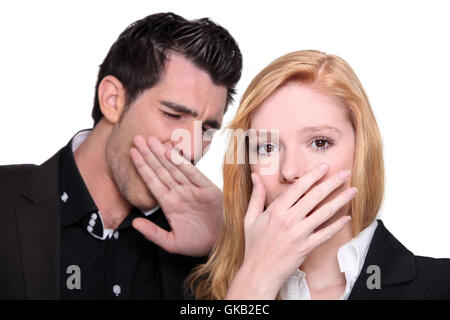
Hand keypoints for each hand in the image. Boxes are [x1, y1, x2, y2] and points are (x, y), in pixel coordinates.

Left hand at [130, 135, 222, 256]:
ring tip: (150, 140)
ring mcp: (193, 190)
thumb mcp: (171, 243)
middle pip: (161, 170)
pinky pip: (193, 175)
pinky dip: (183, 164)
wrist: (220, 245)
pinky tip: (172, 153)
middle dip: (149, 154)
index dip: (142, 166)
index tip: (131, 152)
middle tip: (137, 138)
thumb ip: (153, 233)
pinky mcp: (208, 190)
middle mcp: (180, 193)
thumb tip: (134, 222)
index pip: (152, 181)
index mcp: (169, 204)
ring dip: (162, 154)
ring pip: (175, 168)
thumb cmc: (197, 243)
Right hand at [226, 163, 355, 298]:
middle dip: (332, 182)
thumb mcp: (250, 218)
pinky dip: (337, 225)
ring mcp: (299, 234)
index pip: (298, 187)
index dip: (313, 175)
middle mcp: (289, 220)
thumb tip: (255, 176)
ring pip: (324, 212)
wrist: (259, 272)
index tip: (324, 167)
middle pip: (315, 196)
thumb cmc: (254, 245)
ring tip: (353, 191)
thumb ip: (256, 196)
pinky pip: (325, 234)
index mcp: (276, 210)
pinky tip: (347, 218)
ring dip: (340, 200)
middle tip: (345, 173)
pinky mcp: (306, 247)